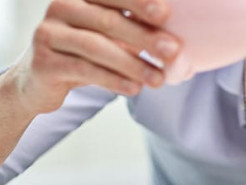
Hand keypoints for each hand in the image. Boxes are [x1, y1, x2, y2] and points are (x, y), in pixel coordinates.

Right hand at [10, 0, 179, 113]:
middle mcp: (62, 7)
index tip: (165, 14)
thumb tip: (178, 45)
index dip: (138, 2)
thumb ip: (136, 30)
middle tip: (173, 51)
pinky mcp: (44, 61)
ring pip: (97, 47)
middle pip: (108, 21)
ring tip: (158, 79)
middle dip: (144, 37)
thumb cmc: (86, 53)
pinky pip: (84, 70)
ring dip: (133, 64)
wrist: (41, 79)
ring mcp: (48, 32)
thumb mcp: (111, 37)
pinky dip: (113, 80)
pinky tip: (134, 88)